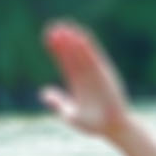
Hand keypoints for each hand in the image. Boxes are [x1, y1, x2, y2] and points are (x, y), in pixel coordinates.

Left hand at [39, 19, 134, 143]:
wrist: (112, 128)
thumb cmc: (93, 124)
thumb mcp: (70, 114)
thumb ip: (58, 102)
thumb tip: (43, 93)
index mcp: (76, 83)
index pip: (65, 62)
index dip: (57, 50)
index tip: (48, 38)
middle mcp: (85, 76)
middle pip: (72, 55)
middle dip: (63, 42)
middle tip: (52, 27)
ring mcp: (95, 73)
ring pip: (82, 54)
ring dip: (73, 41)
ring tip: (64, 28)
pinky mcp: (104, 74)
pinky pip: (95, 58)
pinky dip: (88, 48)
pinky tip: (80, 38)